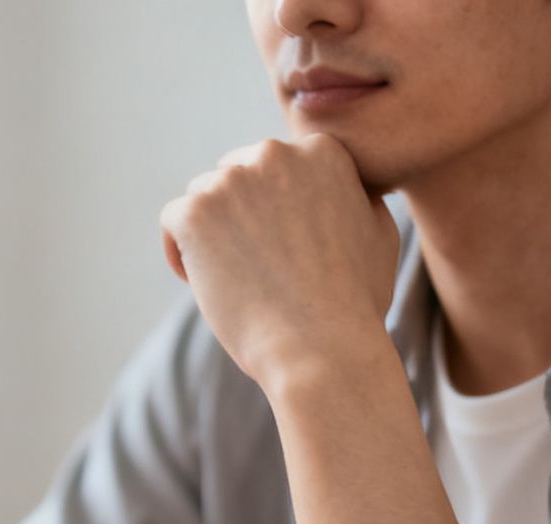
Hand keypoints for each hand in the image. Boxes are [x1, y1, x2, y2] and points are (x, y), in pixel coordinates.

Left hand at [159, 134, 400, 393]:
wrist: (321, 347)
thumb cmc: (354, 302)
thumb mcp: (378, 233)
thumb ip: (356, 195)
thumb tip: (341, 185)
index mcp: (321, 150)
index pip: (275, 164)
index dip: (272, 206)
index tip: (282, 245)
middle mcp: (274, 154)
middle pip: (235, 174)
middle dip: (238, 213)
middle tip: (254, 265)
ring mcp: (231, 181)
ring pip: (203, 197)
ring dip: (210, 233)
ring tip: (234, 279)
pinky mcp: (195, 213)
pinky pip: (173, 220)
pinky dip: (180, 251)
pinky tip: (203, 281)